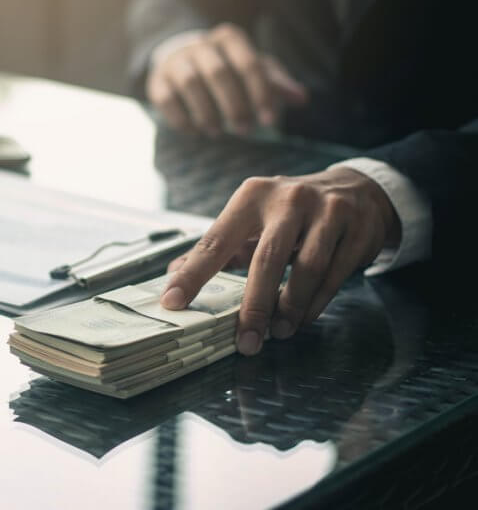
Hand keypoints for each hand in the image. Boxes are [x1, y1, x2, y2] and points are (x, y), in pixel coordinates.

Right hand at [147, 23, 307, 136]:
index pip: (248, 63)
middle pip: (218, 72)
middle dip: (234, 104)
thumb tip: (302, 98)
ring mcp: (176, 62)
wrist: (180, 57)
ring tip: (217, 132)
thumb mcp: (253, 69)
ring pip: (190, 83)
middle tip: (244, 130)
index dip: (260, 93)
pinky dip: (181, 118)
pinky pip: (166, 99)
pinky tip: (195, 132)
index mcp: (229, 38)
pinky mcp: (157, 81)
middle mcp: (200, 45)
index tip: (269, 121)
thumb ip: (276, 82)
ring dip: (206, 112)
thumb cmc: (226, 65)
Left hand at [160, 168, 399, 355]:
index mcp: (252, 196)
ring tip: (278, 332)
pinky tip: (303, 318)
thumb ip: (217, 246)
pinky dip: (316, 302)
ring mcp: (327, 212)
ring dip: (290, 307)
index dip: (193, 274)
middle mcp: (288, 200)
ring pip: (307, 269)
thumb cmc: (291, 211)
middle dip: (254, 306)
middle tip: (245, 340)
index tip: (173, 302)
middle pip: (266, 260)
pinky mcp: (356, 229)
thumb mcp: (252, 217)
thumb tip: (173, 275)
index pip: (215, 240)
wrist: (357, 190)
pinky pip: (334, 275)